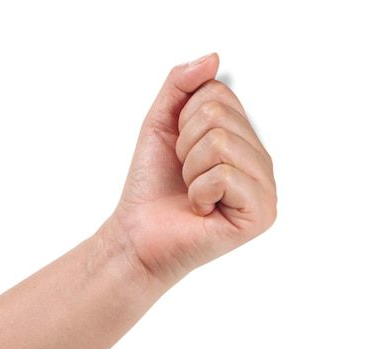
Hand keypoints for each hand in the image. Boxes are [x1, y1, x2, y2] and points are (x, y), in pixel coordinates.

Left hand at [105, 53, 276, 286]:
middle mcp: (261, 162)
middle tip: (183, 178)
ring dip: (190, 170)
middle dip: (185, 147)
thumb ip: (181, 85)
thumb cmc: (150, 187)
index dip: (184, 122)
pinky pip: (224, 175)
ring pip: (221, 143)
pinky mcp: (260, 214)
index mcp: (244, 138)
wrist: (135, 236)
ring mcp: (266, 189)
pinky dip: (199, 192)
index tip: (178, 154)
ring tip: (191, 195)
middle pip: (220, 117)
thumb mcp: (161, 123)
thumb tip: (213, 58)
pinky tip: (200, 211)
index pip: (219, 94)